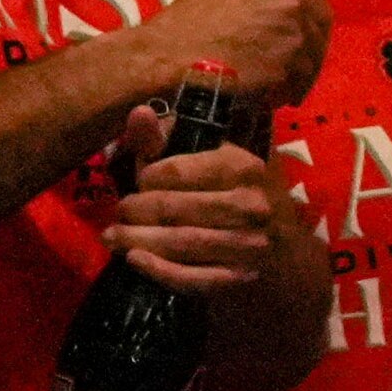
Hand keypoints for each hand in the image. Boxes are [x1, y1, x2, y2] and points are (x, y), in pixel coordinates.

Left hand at [107, 125, 287, 295]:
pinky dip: (159, 270)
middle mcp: (253, 205)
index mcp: (244, 166)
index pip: (175, 173)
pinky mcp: (240, 278)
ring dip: (136, 240)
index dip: (146, 178)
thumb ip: (162, 139)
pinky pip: (192, 278)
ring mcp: (250, 245)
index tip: (140, 182)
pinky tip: (135, 260)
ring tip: (113, 237)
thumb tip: (138, 112)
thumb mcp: (199, 157)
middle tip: (121, 212)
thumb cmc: (228, 192)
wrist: (278, 245)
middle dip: (134, 211)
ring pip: (180, 242)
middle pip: (173, 209)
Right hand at [136, 0, 328, 113]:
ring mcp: (292, 18)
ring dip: (302, 66)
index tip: (302, 26)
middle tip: (297, 60)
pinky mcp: (292, 52)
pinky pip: (305, 74)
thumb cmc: (186, 25)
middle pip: (320, 15)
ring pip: (315, 47)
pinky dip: (293, 86)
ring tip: (281, 82)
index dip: (309, 6)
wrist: (166, 57)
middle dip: (312, 39)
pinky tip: (275, 94)